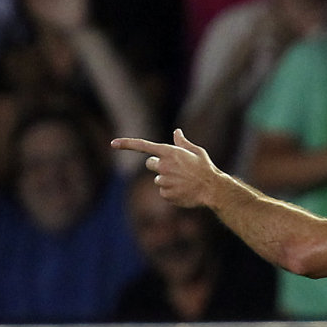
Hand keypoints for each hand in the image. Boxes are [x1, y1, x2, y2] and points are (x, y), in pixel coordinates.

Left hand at [111, 129, 226, 208]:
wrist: (213, 190)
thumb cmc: (206, 169)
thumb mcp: (197, 152)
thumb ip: (183, 143)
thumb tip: (177, 132)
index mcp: (169, 152)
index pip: (143, 146)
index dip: (126, 144)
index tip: (113, 143)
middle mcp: (163, 165)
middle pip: (150, 164)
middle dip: (159, 166)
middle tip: (176, 170)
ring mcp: (164, 180)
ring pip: (158, 180)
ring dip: (168, 181)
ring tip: (184, 183)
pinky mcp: (166, 194)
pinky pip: (163, 192)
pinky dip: (172, 192)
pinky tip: (184, 191)